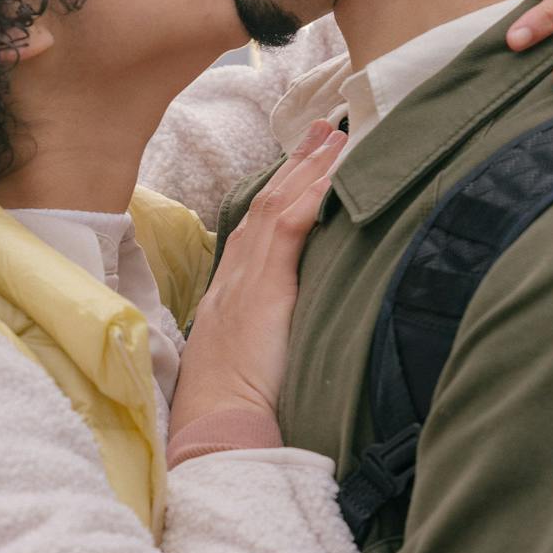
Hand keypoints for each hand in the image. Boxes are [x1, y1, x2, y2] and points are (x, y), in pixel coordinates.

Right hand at [171, 120, 345, 432]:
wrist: (217, 424)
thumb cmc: (233, 405)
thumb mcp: (248, 357)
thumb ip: (264, 331)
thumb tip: (287, 326)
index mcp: (229, 291)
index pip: (256, 227)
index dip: (279, 190)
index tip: (302, 160)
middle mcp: (234, 276)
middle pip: (265, 204)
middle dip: (295, 163)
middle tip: (324, 127)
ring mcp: (246, 279)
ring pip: (276, 207)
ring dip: (307, 168)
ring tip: (335, 136)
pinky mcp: (264, 289)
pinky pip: (287, 231)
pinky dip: (309, 198)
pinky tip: (332, 175)